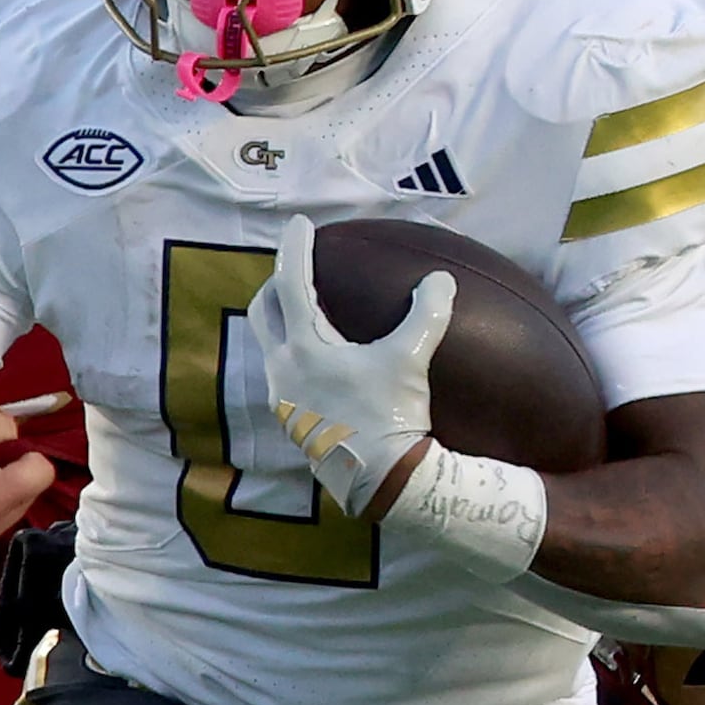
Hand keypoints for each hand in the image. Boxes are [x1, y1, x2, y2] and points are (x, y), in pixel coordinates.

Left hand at [253, 215, 446, 517]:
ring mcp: (283, 398)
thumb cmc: (393, 417)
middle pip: (264, 311)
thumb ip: (427, 313)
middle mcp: (283, 370)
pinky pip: (280, 372)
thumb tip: (440, 280)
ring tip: (303, 310)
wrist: (382, 480)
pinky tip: (317, 358)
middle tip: (297, 268)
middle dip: (276, 283)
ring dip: (281, 320)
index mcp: (305, 348)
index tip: (300, 224)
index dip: (295, 249)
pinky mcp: (292, 420)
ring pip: (268, 344)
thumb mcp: (411, 359)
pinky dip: (291, 351)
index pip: (291, 283)